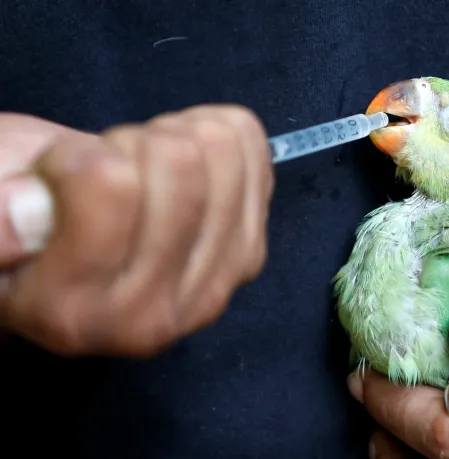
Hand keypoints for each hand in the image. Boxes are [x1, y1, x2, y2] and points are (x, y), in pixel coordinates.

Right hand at [0, 106, 272, 355]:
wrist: (77, 269)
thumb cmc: (24, 239)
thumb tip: (33, 211)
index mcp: (76, 313)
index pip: (111, 185)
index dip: (75, 156)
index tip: (59, 177)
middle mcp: (158, 313)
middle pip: (179, 160)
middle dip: (128, 145)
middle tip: (106, 173)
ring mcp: (218, 283)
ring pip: (221, 148)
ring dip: (170, 137)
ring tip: (140, 170)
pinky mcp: (251, 251)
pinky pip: (249, 144)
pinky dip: (209, 130)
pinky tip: (182, 161)